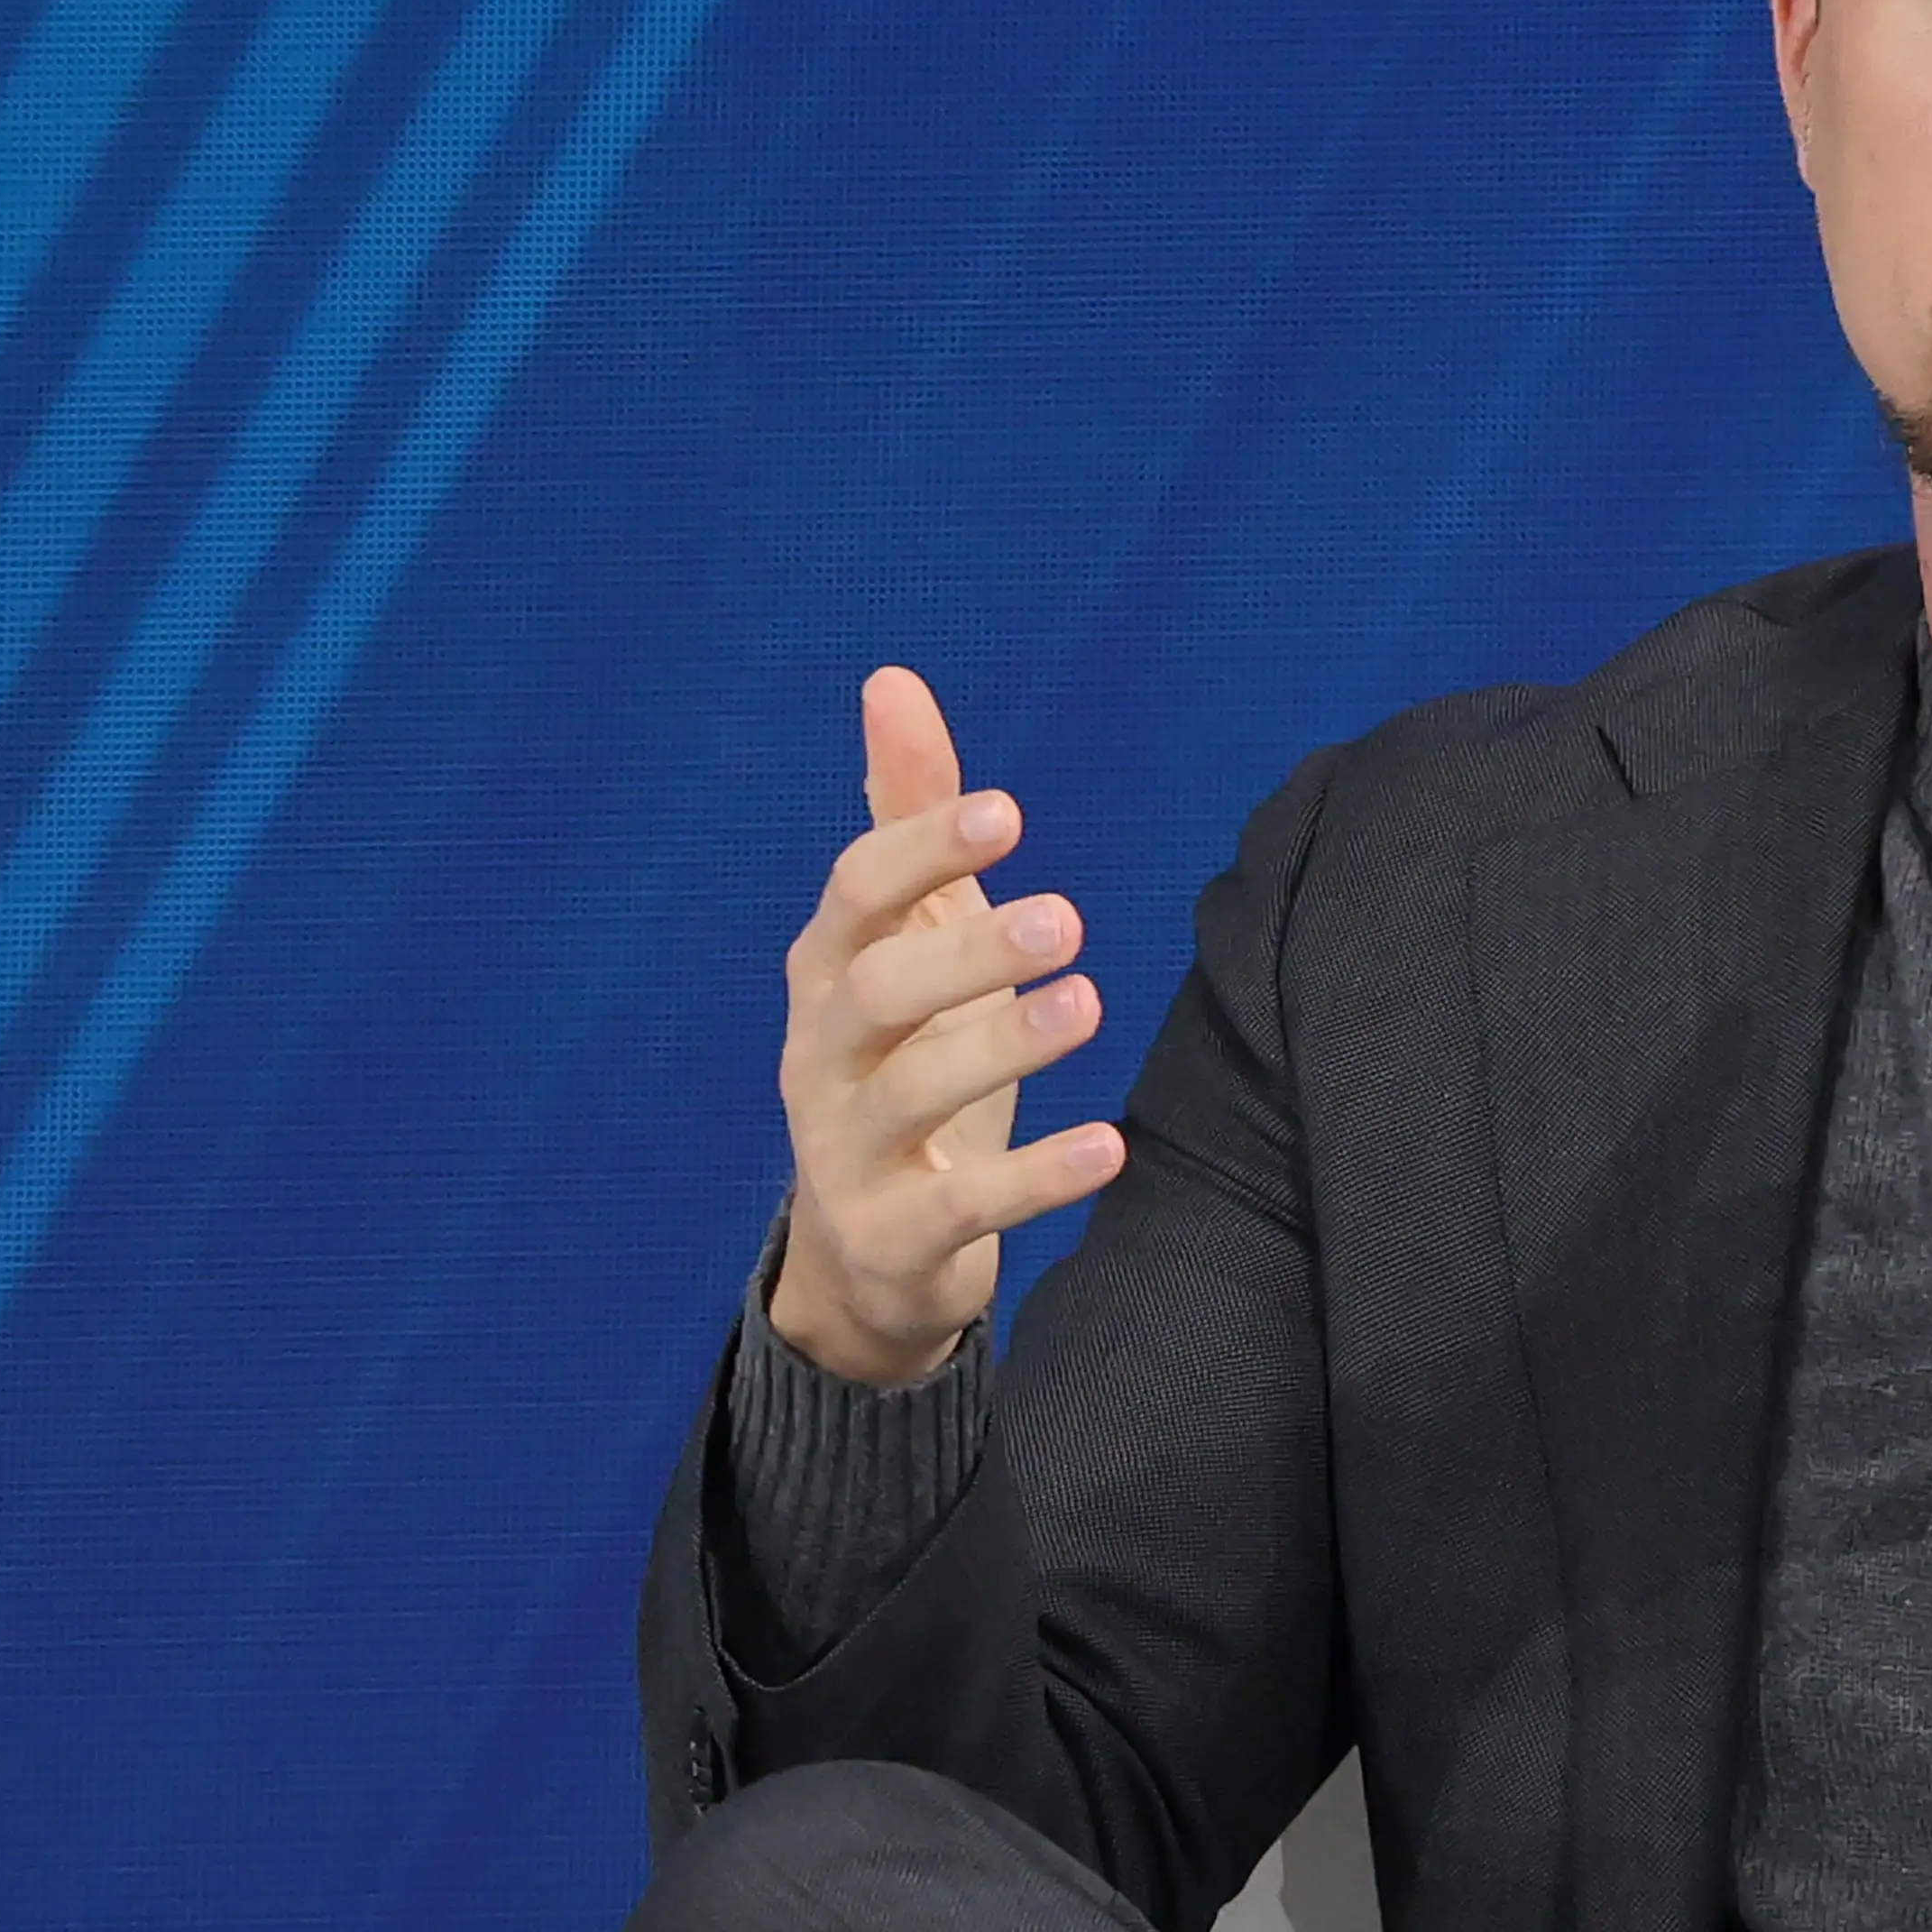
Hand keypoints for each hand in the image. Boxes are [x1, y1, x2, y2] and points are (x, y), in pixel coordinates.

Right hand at [767, 667, 1123, 1383]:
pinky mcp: (891, 1237)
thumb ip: (912, 821)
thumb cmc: (906, 1060)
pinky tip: (1110, 1147)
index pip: (853, 898)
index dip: (920, 849)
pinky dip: (1033, 1179)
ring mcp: (843, 1153)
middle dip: (966, 951)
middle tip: (1071, 918)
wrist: (872, 1251)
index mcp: (829, 974)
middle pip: (873, 994)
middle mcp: (821, 1057)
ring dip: (1000, 1047)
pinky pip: (957, 1210)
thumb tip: (893, 680)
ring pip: (906, 1097)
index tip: (1010, 812)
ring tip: (1089, 1001)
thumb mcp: (913, 941)